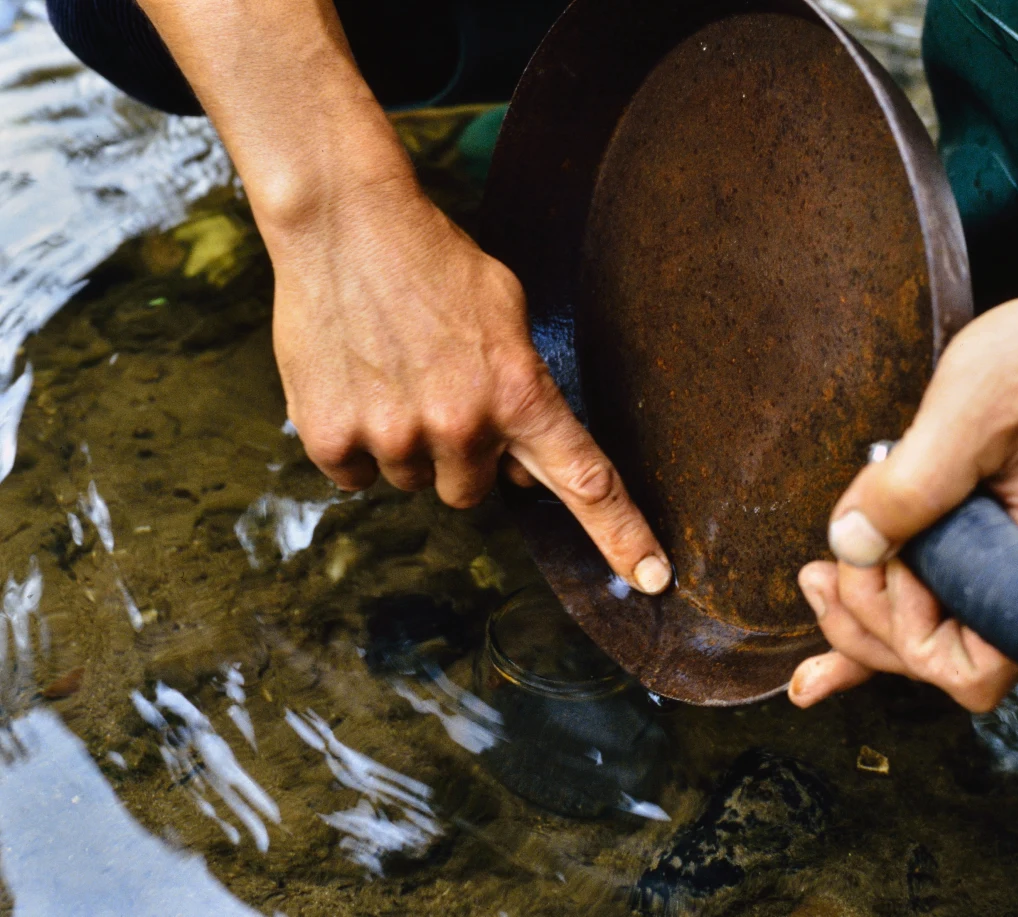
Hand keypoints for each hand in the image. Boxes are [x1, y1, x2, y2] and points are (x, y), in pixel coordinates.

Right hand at [267, 178, 671, 593]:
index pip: (587, 482)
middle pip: (472, 492)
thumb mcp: (507, 315)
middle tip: (437, 391)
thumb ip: (523, 394)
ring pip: (414, 482)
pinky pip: (356, 477)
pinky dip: (354, 442)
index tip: (655, 580)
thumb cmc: (435, 263)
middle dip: (462, 456)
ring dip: (407, 445)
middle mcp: (463, 425)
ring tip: (391, 375)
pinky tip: (355, 383)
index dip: (624, 536)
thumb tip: (522, 475)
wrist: (344, 223)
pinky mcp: (333, 438)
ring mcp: (396, 435)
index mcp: (519, 393)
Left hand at [787, 291, 1017, 711]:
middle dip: (869, 619)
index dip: (915, 638)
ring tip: (817, 573)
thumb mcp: (970, 413)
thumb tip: (851, 546)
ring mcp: (997, 573)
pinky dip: (866, 627)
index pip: (977, 671)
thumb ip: (912, 484)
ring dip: (856, 615)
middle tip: (839, 558)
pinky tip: (813, 672)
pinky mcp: (971, 551)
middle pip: (933, 660)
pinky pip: (919, 609)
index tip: (898, 567)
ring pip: (916, 637)